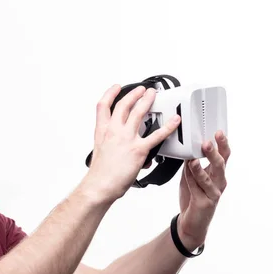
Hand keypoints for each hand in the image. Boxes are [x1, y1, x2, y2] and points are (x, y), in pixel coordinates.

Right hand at [82, 84, 180, 201]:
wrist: (100, 185)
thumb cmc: (100, 173)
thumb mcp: (100, 152)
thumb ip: (112, 144)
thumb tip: (124, 147)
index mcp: (102, 132)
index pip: (103, 106)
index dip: (110, 94)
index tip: (116, 88)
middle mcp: (113, 131)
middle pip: (123, 105)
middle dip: (134, 94)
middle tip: (141, 90)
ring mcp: (126, 138)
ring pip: (139, 112)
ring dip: (147, 100)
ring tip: (153, 95)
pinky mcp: (139, 149)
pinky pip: (157, 135)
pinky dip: (168, 126)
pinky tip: (175, 121)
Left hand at [176, 131, 230, 250]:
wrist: (191, 222)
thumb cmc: (193, 198)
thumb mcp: (191, 178)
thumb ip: (191, 165)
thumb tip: (187, 149)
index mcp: (217, 174)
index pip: (223, 157)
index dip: (223, 144)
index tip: (219, 132)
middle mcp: (219, 182)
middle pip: (220, 164)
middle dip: (215, 152)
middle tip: (208, 142)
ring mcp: (214, 193)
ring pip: (211, 176)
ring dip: (203, 165)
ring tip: (196, 156)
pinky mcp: (205, 202)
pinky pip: (198, 187)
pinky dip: (193, 177)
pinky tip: (189, 169)